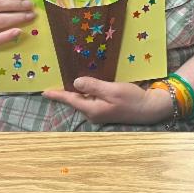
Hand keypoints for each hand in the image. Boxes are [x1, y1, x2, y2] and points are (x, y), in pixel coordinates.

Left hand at [43, 77, 169, 124]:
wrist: (149, 108)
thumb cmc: (132, 99)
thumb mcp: (112, 90)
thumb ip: (93, 86)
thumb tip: (75, 83)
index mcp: (92, 109)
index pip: (70, 100)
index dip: (57, 94)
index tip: (44, 92)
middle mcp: (93, 113)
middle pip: (76, 100)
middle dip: (66, 91)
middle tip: (56, 79)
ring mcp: (99, 112)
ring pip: (84, 99)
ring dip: (78, 90)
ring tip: (70, 79)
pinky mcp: (106, 109)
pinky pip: (92, 99)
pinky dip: (88, 91)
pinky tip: (88, 84)